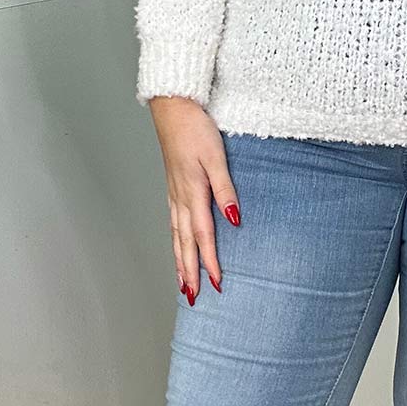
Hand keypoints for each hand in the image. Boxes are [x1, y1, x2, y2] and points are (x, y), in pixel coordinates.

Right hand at [148, 97, 240, 303]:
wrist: (173, 108)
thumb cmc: (196, 129)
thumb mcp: (216, 157)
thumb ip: (225, 189)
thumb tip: (233, 218)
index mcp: (193, 192)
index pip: (204, 236)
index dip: (210, 261)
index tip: (216, 284)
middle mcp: (180, 198)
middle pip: (185, 243)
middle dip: (189, 271)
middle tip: (193, 297)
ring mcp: (174, 193)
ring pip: (176, 236)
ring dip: (180, 261)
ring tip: (182, 283)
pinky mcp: (173, 186)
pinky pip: (172, 222)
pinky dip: (175, 241)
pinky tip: (178, 246)